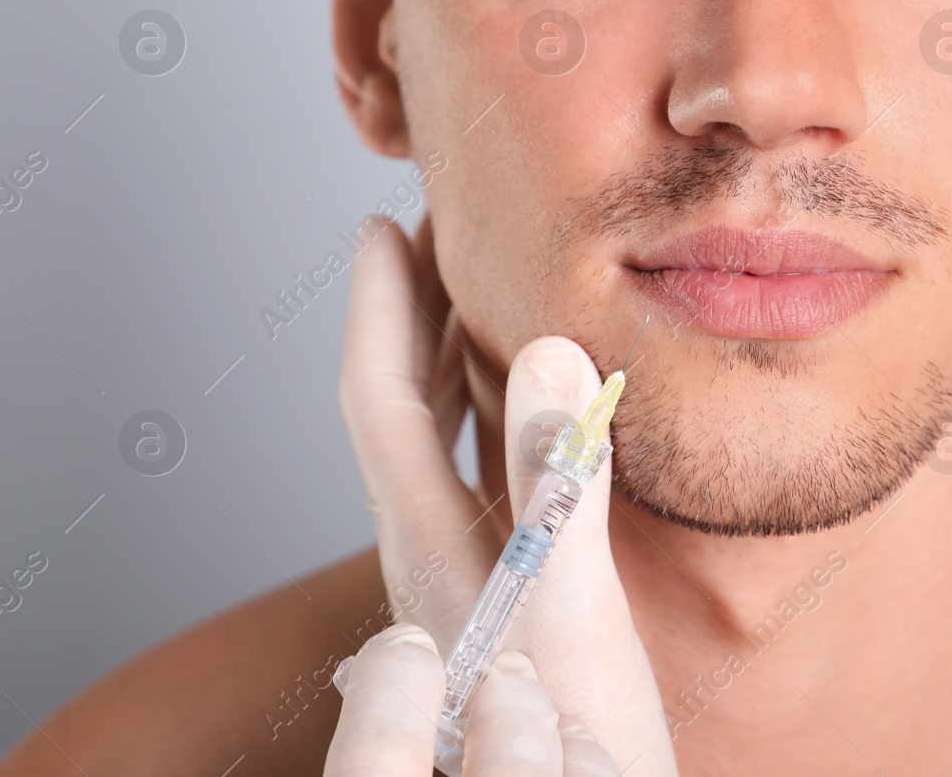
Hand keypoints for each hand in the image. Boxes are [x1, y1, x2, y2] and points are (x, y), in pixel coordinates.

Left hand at [338, 217, 675, 774]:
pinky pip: (479, 472)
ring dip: (451, 358)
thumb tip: (552, 354)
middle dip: (415, 313)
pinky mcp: (500, 592)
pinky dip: (494, 414)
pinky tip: (534, 408)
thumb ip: (559, 482)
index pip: (380, 400)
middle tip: (442, 232)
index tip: (379, 225)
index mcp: (431, 547)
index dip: (379, 308)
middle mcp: (432, 555)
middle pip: (400, 409)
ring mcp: (461, 576)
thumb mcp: (570, 606)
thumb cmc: (573, 737)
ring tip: (480, 294)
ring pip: (437, 441)